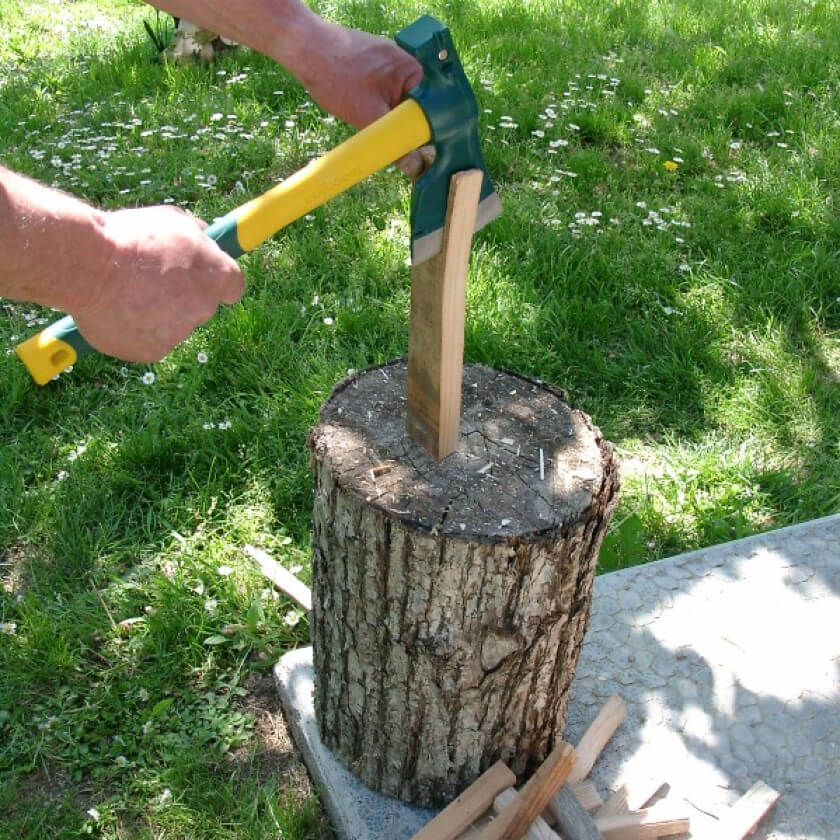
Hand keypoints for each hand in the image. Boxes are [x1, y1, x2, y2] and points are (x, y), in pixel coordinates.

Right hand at [70, 206, 243, 362]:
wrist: (88, 266)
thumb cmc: (131, 238)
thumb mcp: (172, 220)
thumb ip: (196, 235)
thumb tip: (203, 237)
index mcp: (218, 276)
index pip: (233, 287)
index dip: (215, 281)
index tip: (201, 277)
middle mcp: (205, 309)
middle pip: (200, 306)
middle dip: (182, 296)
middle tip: (150, 279)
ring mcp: (179, 334)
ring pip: (172, 324)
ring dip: (156, 313)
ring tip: (125, 292)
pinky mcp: (152, 351)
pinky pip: (148, 340)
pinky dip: (135, 329)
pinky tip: (116, 309)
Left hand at [295, 19, 424, 175]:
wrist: (304, 49)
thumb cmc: (336, 76)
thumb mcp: (368, 117)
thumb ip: (394, 143)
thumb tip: (415, 168)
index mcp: (415, 70)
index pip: (432, 111)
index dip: (424, 134)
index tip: (415, 152)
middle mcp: (408, 62)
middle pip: (417, 106)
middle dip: (403, 125)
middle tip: (386, 137)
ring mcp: (392, 60)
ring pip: (400, 101)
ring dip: (388, 116)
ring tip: (367, 115)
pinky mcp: (377, 63)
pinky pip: (387, 91)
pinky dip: (378, 103)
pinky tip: (361, 104)